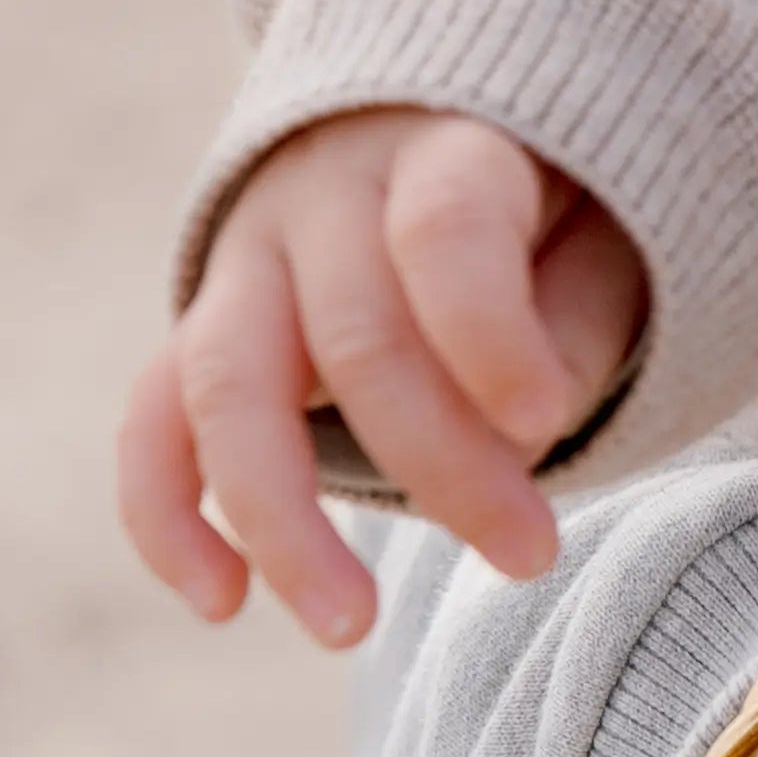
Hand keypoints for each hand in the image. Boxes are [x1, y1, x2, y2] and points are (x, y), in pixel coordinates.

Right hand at [115, 107, 649, 645]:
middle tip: (531, 556)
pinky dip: (167, 517)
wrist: (433, 128)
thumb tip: (516, 436)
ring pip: (227, 386)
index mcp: (445, 142)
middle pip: (353, 332)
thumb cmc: (551, 202)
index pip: (444, 226)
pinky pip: (152, 421)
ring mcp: (247, 257)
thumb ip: (577, 317)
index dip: (487, 330)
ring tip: (352, 627)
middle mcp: (327, 190)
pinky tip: (222, 602)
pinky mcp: (199, 327)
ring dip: (283, 520)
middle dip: (442, 464)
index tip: (547, 421)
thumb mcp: (605, 227)